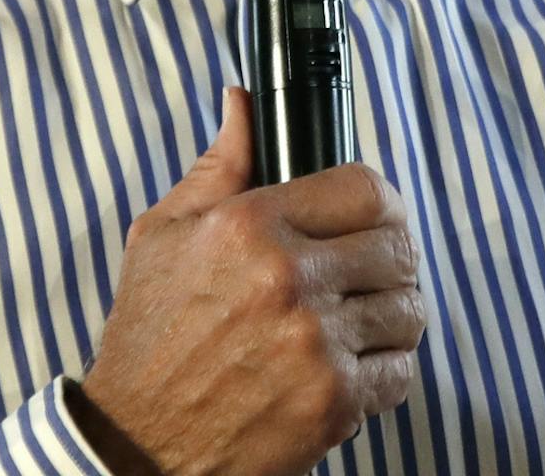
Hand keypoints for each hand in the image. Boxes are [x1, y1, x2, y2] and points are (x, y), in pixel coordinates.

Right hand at [72, 87, 425, 475]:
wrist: (136, 443)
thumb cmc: (149, 337)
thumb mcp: (164, 235)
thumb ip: (219, 165)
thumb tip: (243, 103)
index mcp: (251, 226)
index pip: (365, 187)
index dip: (381, 200)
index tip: (377, 215)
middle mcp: (289, 280)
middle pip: (398, 247)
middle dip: (391, 258)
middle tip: (370, 271)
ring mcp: (316, 344)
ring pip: (408, 309)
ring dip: (393, 314)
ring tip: (361, 320)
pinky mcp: (333, 403)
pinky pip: (400, 371)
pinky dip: (386, 369)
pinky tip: (352, 364)